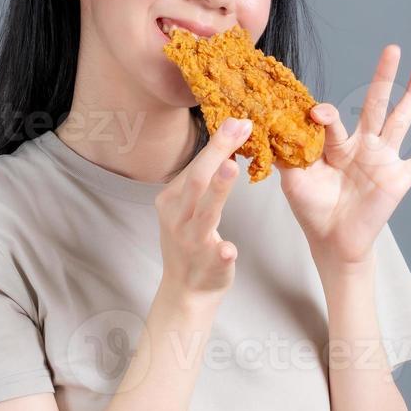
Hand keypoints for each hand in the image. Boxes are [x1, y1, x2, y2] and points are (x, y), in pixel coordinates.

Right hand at [155, 116, 252, 301]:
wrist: (186, 290)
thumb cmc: (191, 240)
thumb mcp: (187, 206)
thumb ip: (202, 179)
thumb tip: (227, 138)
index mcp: (171, 200)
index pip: (194, 166)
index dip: (217, 143)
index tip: (237, 120)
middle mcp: (177, 218)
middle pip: (197, 180)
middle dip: (218, 151)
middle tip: (239, 127)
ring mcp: (191, 242)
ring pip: (204, 213)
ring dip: (218, 190)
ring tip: (232, 168)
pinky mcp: (207, 265)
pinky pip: (215, 256)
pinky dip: (222, 251)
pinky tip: (229, 248)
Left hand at [278, 45, 410, 266]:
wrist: (333, 241)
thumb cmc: (312, 208)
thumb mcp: (293, 179)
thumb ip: (287, 153)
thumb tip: (268, 128)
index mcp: (337, 144)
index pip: (333, 120)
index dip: (325, 115)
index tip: (317, 114)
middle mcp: (363, 145)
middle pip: (375, 103)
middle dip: (384, 77)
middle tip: (392, 49)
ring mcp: (383, 160)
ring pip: (401, 121)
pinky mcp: (399, 179)